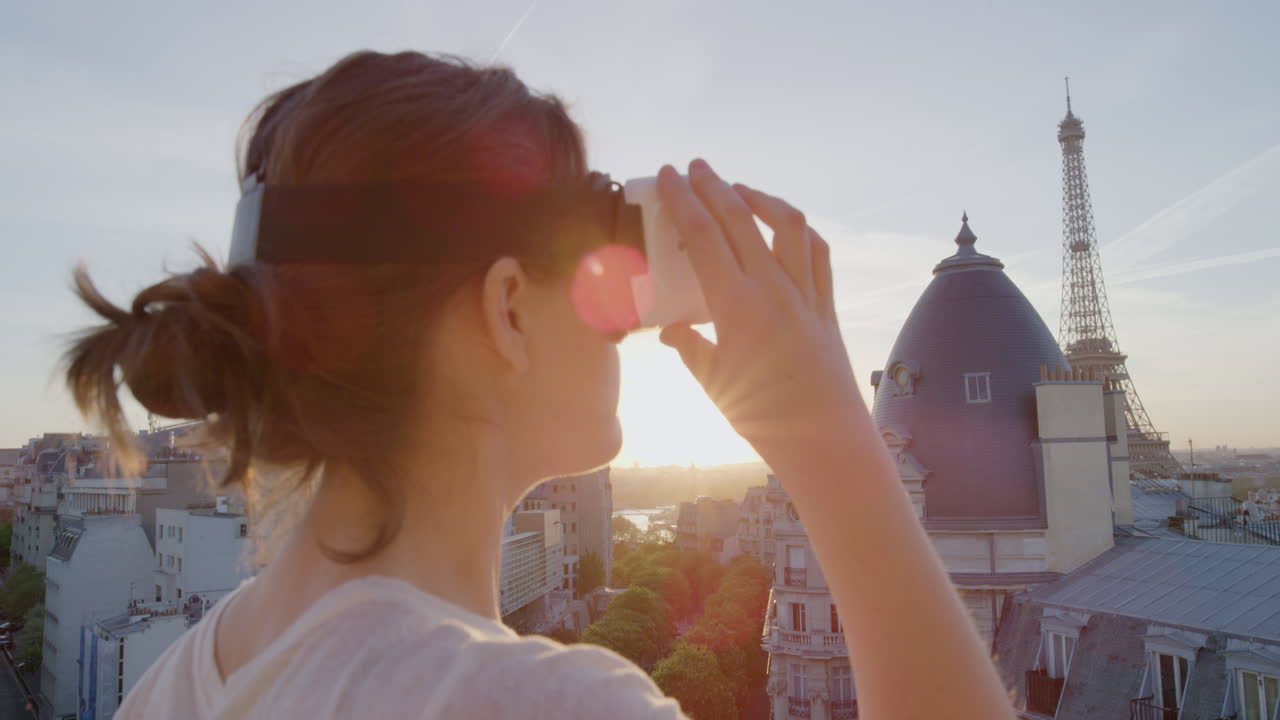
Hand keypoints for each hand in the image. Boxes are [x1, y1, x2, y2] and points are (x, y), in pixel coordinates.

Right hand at [656, 159, 863, 454]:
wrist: (824, 440)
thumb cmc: (763, 420)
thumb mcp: (713, 383)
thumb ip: (689, 347)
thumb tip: (669, 328)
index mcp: (737, 307)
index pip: (703, 236)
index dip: (682, 200)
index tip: (667, 175)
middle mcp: (773, 290)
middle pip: (740, 219)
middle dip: (714, 186)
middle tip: (693, 166)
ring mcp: (805, 294)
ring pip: (786, 225)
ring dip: (760, 198)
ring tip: (738, 189)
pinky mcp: (827, 306)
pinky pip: (816, 252)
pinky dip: (798, 230)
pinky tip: (782, 225)